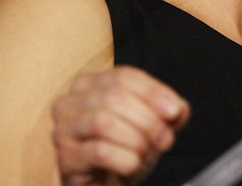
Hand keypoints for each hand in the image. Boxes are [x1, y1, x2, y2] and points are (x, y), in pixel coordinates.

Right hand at [52, 65, 189, 185]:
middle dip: (147, 119)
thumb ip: (166, 112)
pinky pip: (99, 151)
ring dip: (135, 139)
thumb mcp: (149, 127)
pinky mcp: (66, 157)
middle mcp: (70, 101)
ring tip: (146, 152)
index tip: (173, 111)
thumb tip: (178, 108)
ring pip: (103, 122)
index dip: (153, 92)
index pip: (123, 77)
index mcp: (89, 84)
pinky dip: (124, 159)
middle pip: (113, 97)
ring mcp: (63, 129)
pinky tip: (131, 164)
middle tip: (164, 139)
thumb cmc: (121, 152)